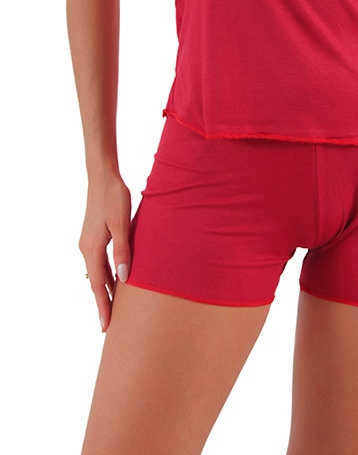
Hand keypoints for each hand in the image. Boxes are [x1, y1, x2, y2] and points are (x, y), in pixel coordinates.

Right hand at [79, 173, 131, 331]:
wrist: (104, 178)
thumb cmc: (115, 198)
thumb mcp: (122, 224)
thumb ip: (123, 251)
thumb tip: (124, 278)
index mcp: (92, 249)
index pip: (98, 285)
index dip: (103, 305)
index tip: (106, 326)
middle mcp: (87, 249)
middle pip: (95, 283)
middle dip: (102, 303)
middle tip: (109, 326)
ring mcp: (89, 243)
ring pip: (97, 273)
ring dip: (104, 290)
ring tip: (113, 308)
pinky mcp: (95, 237)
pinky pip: (99, 263)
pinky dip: (106, 276)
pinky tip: (115, 280)